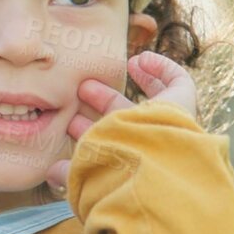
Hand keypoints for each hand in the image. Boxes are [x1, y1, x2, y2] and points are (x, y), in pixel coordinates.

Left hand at [45, 51, 197, 192]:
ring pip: (149, 100)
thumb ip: (71, 171)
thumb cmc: (118, 173)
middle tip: (81, 90)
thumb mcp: (88, 172)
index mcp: (129, 161)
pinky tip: (140, 59)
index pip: (111, 143)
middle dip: (103, 103)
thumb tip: (50, 172)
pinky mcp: (183, 104)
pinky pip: (179, 81)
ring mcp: (167, 124)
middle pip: (126, 118)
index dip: (93, 129)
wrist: (152, 169)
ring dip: (129, 83)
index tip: (72, 119)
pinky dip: (162, 67)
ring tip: (111, 70)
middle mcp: (150, 143)